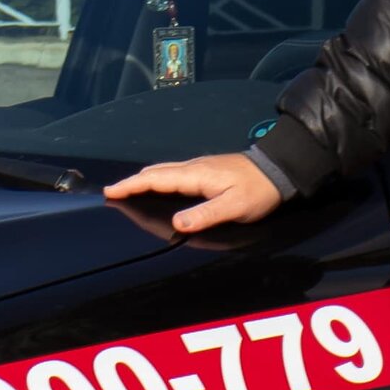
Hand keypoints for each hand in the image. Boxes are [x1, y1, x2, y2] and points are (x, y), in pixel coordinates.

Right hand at [104, 151, 285, 233]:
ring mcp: (200, 166)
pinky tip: (160, 184)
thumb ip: (205, 214)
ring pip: (165, 170)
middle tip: (112, 191)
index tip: (111, 191)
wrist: (278, 169)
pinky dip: (159, 177)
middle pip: (156, 172)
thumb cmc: (258, 191)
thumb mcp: (234, 206)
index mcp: (196, 175)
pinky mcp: (207, 169)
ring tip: (129, 187)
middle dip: (132, 181)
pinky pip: (174, 172)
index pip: (157, 180)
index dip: (132, 185)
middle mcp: (194, 167)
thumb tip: (176, 223)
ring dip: (145, 178)